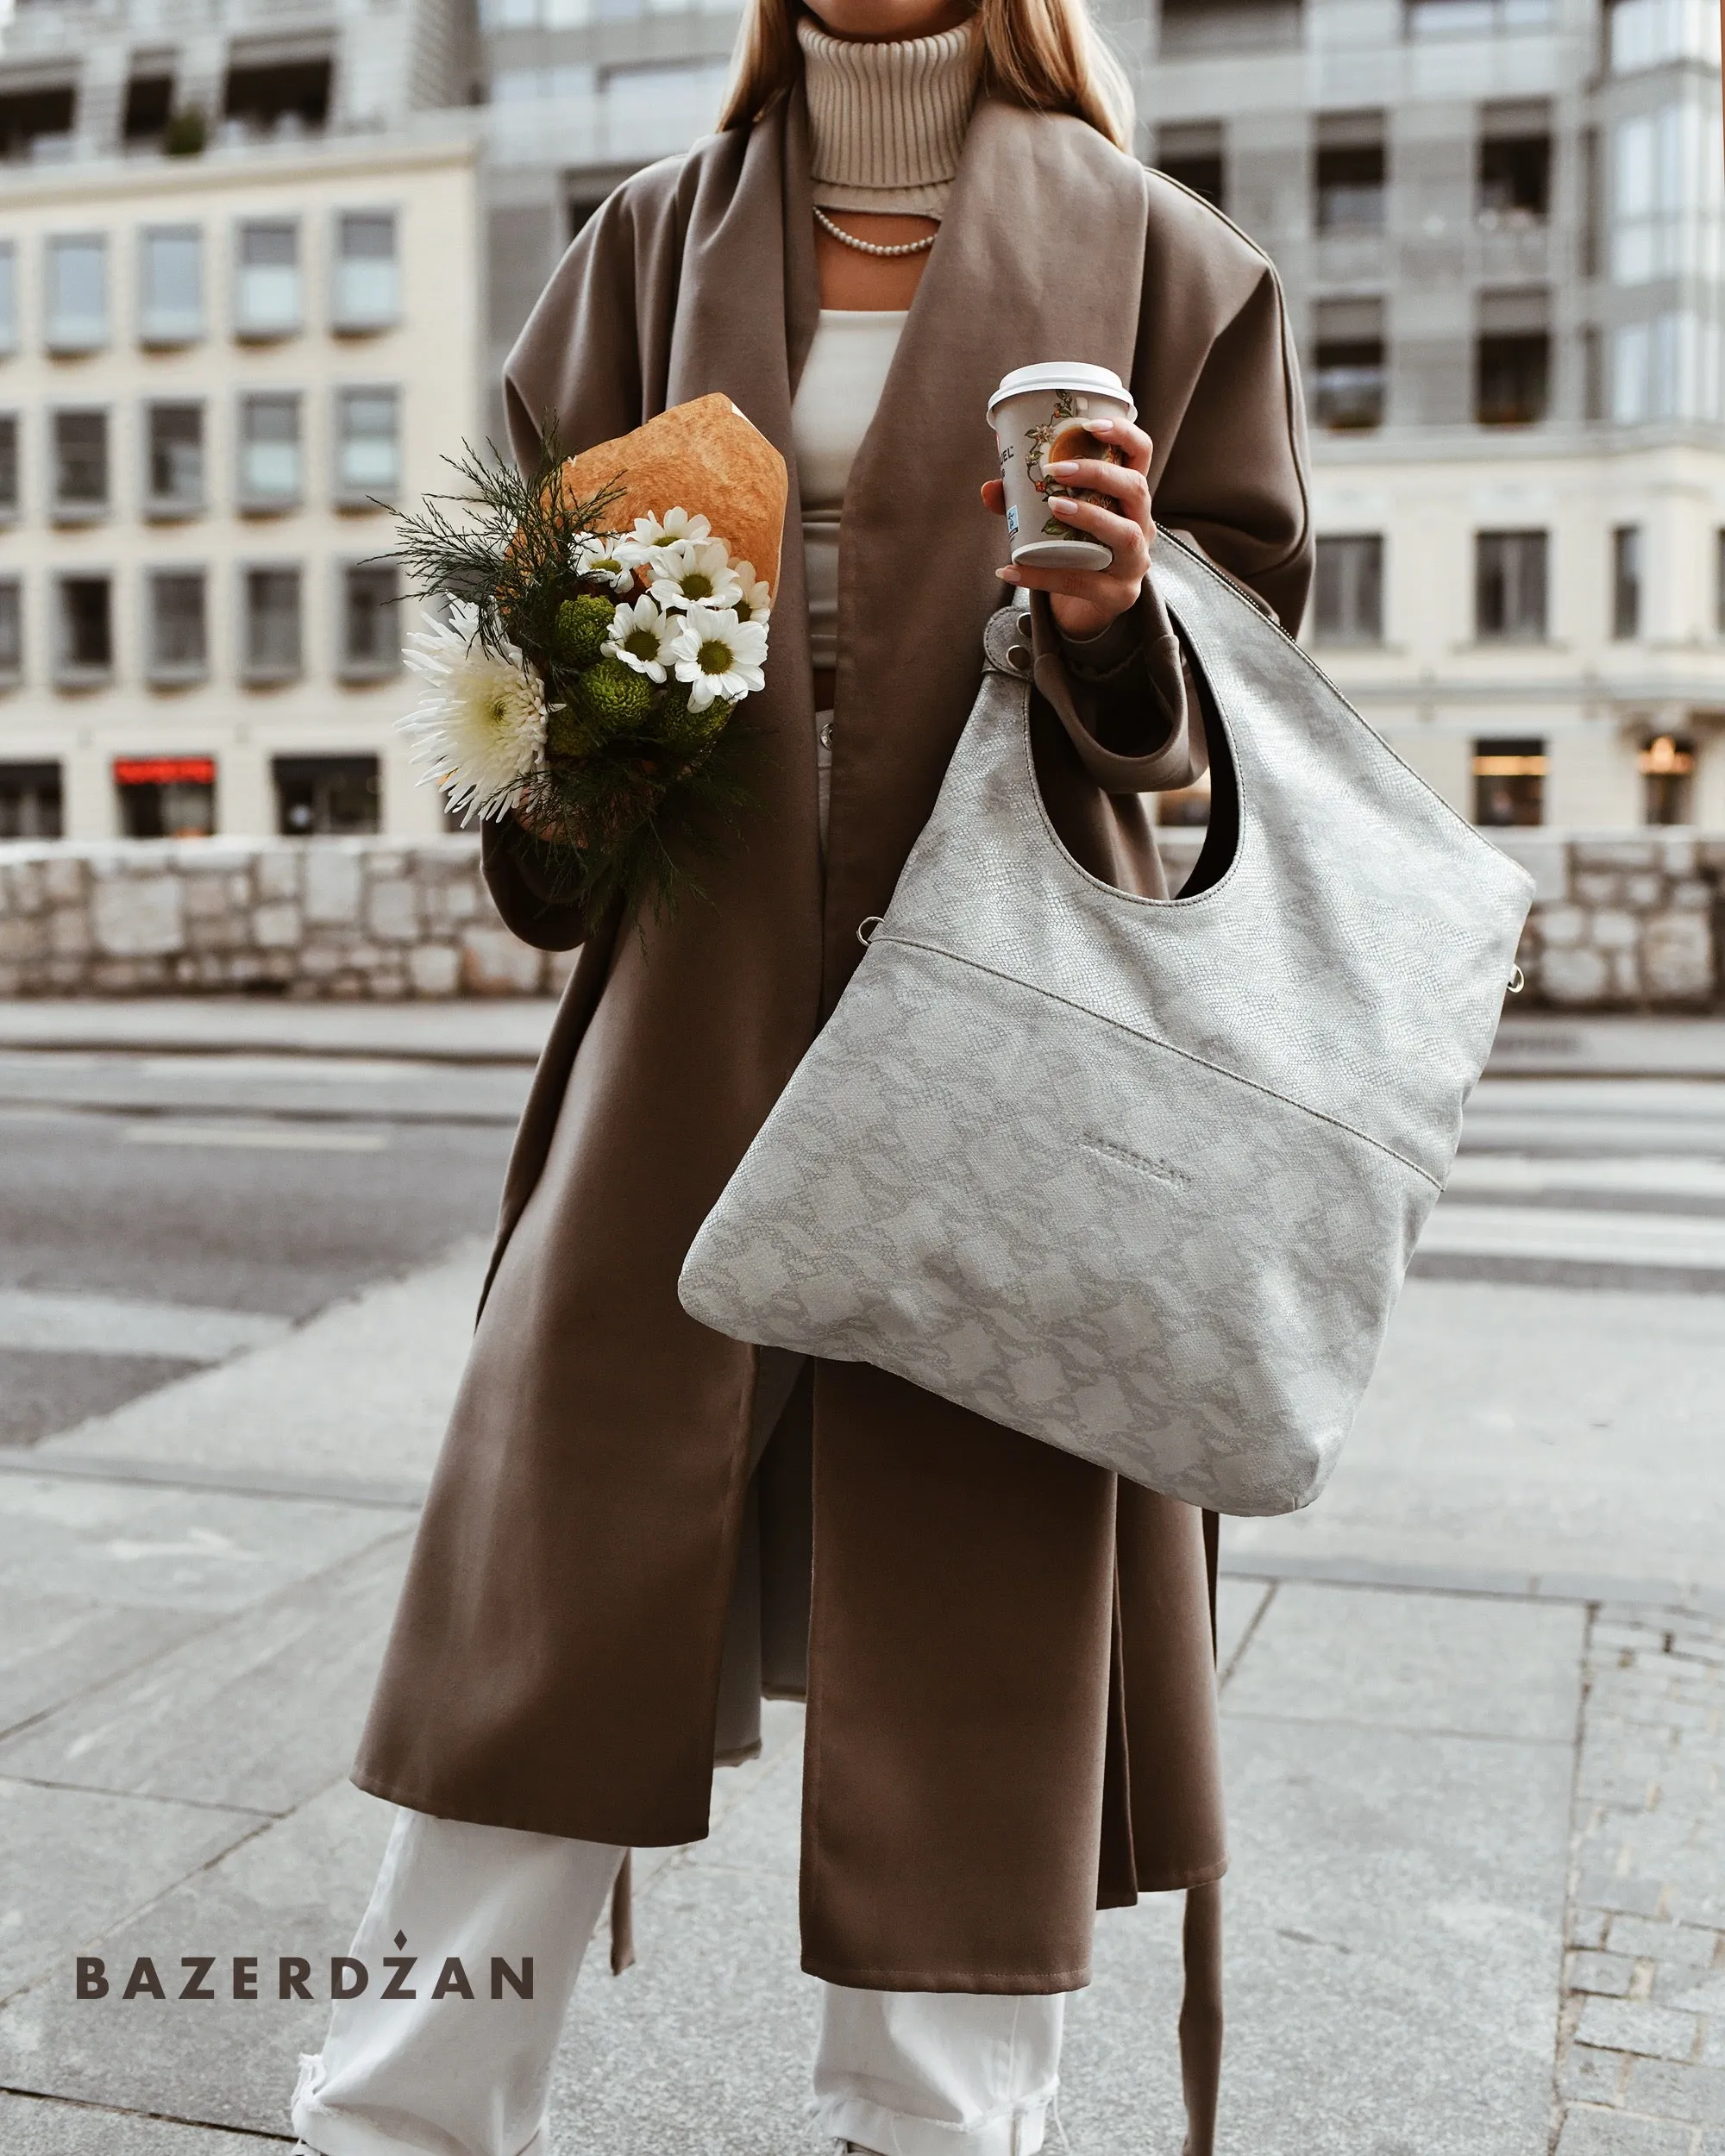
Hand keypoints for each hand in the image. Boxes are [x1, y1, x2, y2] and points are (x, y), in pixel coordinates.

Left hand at [979, 415, 1154, 639]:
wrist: (1089, 605)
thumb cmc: (1076, 549)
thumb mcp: (1057, 520)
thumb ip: (1023, 502)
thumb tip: (990, 488)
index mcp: (1130, 497)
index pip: (1141, 454)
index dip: (1123, 434)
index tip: (1091, 425)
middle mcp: (1142, 524)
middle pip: (1136, 489)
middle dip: (1098, 474)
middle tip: (1056, 471)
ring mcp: (1135, 562)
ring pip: (1125, 534)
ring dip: (1089, 516)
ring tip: (1053, 506)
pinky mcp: (1118, 594)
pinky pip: (1083, 581)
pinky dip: (1043, 576)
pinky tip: (1012, 570)